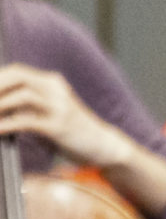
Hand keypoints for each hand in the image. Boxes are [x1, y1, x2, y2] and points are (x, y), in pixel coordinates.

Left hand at [0, 64, 135, 170]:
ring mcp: (60, 107)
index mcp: (52, 83)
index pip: (15, 71)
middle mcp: (56, 90)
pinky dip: (7, 124)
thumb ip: (26, 106)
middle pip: (17, 76)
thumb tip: (1, 107)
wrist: (103, 146)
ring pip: (21, 95)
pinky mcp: (60, 126)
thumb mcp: (49, 112)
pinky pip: (27, 121)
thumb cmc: (71, 132)